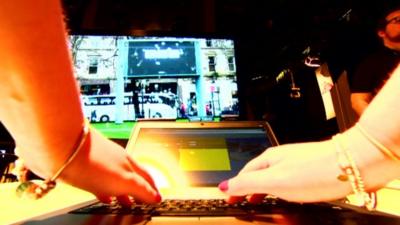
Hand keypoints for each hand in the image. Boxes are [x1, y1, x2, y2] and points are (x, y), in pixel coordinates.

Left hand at [60, 128, 160, 204]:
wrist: (61, 147)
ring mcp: (101, 162)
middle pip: (132, 178)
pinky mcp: (84, 166)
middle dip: (138, 191)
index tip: (156, 199)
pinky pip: (100, 180)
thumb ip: (141, 188)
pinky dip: (106, 189)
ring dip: (122, 192)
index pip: (147, 178)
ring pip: (116, 179)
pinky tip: (102, 195)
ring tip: (124, 202)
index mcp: (130, 164)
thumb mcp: (124, 180)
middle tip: (143, 202)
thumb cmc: (93, 161)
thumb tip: (156, 197)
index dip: (153, 190)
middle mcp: (117, 161)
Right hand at [219, 141, 352, 203]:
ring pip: (273, 177)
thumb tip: (226, 185)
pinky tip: (287, 194)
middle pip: (257, 174)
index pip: (244, 174)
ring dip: (263, 189)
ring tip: (260, 200)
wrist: (353, 163)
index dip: (235, 187)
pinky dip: (280, 189)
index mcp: (269, 159)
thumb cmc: (316, 169)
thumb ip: (249, 183)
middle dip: (247, 188)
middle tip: (241, 200)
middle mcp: (281, 159)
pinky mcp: (310, 170)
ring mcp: (296, 163)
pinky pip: (288, 180)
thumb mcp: (275, 181)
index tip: (228, 197)